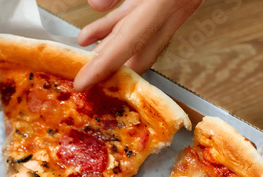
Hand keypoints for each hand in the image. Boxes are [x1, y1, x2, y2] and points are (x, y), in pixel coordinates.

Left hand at [75, 0, 201, 90]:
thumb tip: (96, 5)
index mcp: (168, 0)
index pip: (131, 42)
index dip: (105, 65)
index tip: (84, 82)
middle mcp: (178, 7)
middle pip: (139, 52)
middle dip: (110, 67)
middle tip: (85, 79)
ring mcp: (179, 3)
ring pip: (139, 34)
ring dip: (110, 44)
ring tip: (84, 51)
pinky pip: (143, 15)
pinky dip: (118, 22)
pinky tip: (97, 27)